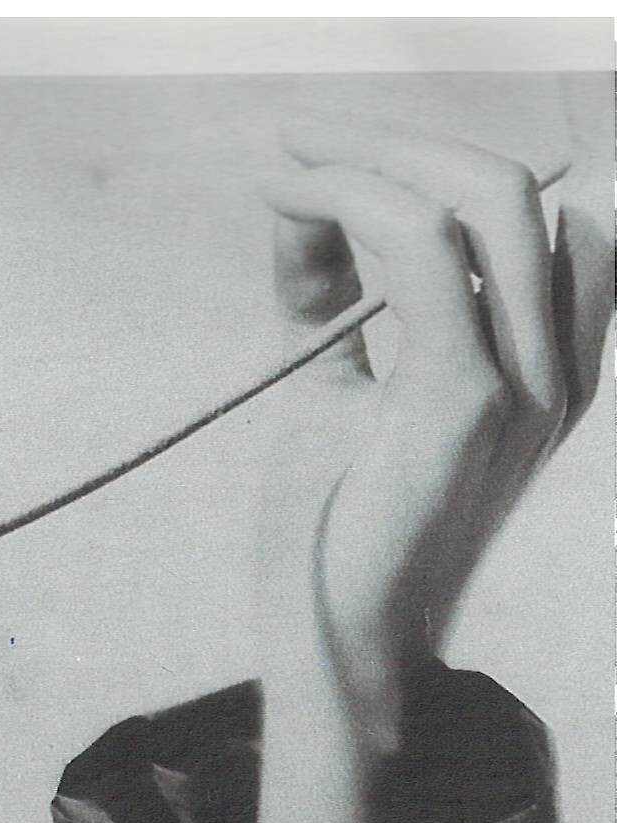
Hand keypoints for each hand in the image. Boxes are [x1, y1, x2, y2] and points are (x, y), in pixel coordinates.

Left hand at [252, 93, 612, 822]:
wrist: (335, 660)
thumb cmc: (335, 538)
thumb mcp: (342, 394)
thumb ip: (334, 300)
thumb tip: (301, 203)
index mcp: (550, 367)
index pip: (548, 215)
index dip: (450, 163)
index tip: (343, 157)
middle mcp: (557, 371)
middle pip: (518, 185)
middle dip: (401, 141)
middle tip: (299, 141)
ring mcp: (523, 385)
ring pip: (482, 195)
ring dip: (372, 157)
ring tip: (286, 167)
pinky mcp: (460, 401)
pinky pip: (419, 246)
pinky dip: (349, 199)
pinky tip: (289, 201)